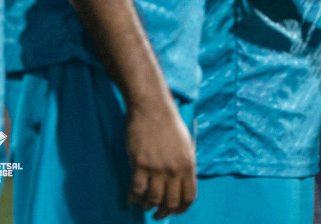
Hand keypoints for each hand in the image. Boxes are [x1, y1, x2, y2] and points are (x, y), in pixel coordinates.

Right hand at [124, 96, 195, 218]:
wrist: (152, 108)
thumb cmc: (169, 124)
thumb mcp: (185, 145)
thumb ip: (184, 165)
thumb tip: (180, 183)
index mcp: (189, 164)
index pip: (189, 196)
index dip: (181, 209)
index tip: (174, 211)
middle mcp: (175, 169)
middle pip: (171, 202)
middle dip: (163, 213)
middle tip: (157, 214)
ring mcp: (157, 168)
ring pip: (152, 200)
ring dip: (146, 207)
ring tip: (142, 206)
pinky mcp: (140, 164)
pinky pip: (136, 190)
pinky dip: (132, 197)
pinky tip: (130, 197)